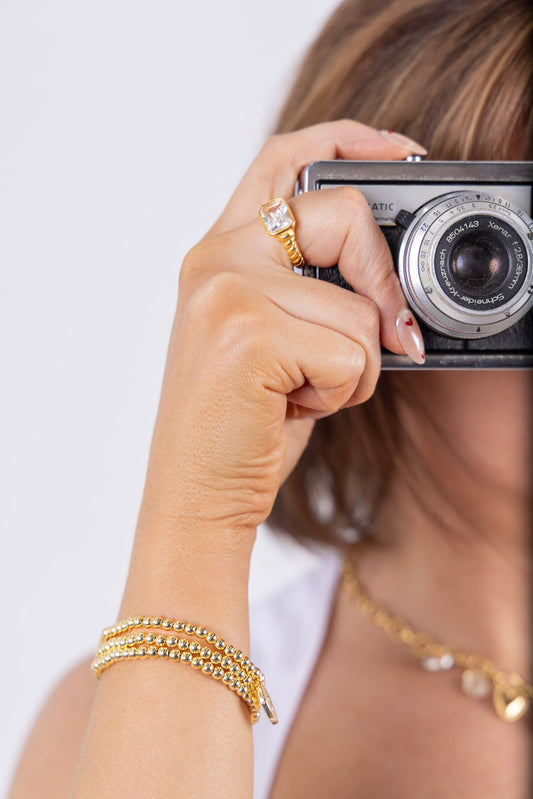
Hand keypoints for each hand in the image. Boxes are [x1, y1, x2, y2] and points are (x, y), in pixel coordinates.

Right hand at [137, 120, 424, 543]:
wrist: (196, 490)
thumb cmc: (242, 419)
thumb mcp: (274, 337)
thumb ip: (311, 288)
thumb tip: (388, 282)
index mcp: (220, 252)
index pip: (283, 157)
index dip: (348, 140)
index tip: (400, 153)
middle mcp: (216, 259)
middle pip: (342, 214)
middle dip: (384, 282)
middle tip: (393, 335)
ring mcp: (227, 292)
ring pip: (359, 309)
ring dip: (353, 367)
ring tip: (300, 390)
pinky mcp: (248, 334)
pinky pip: (351, 354)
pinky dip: (342, 394)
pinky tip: (293, 408)